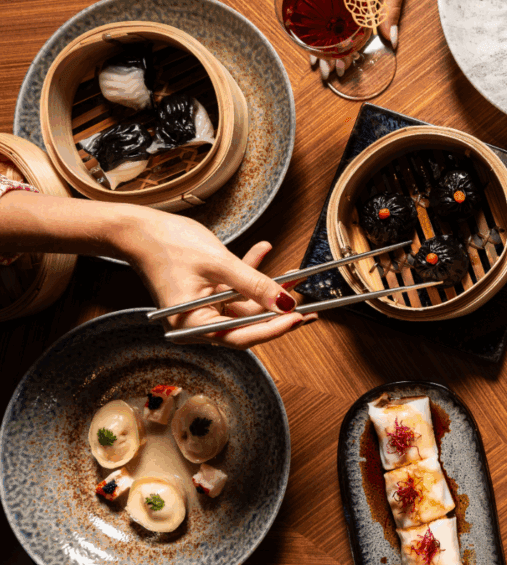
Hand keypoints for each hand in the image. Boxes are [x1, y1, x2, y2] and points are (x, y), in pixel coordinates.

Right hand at [116, 210, 316, 348]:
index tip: (299, 317)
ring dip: (268, 287)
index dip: (273, 329)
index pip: (241, 336)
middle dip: (277, 309)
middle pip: (247, 323)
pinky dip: (250, 272)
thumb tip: (284, 302)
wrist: (139, 228)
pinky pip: (235, 289)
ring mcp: (202, 309)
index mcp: (192, 326)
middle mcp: (197, 323)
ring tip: (293, 274)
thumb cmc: (168, 245)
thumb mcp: (219, 264)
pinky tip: (264, 250)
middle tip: (308, 304)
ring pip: (246, 304)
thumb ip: (253, 284)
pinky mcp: (207, 294)